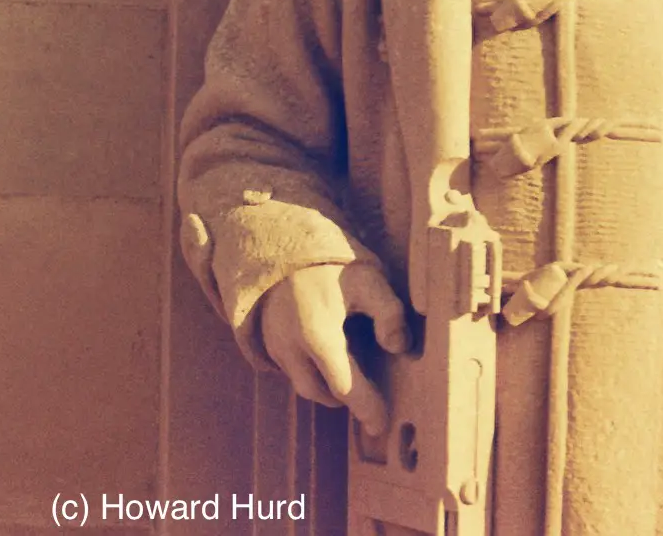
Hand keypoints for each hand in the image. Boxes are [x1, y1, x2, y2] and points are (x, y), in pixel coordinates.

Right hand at [256, 262, 409, 436]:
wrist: (279, 236)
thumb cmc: (328, 260)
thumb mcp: (367, 278)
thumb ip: (389, 312)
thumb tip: (399, 347)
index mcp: (318, 335)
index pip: (345, 389)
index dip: (366, 409)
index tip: (381, 424)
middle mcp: (290, 346)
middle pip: (319, 393)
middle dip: (344, 399)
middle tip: (368, 399)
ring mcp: (272, 342)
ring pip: (301, 381)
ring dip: (324, 385)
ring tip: (348, 374)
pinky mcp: (262, 336)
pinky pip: (286, 366)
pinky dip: (307, 370)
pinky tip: (325, 354)